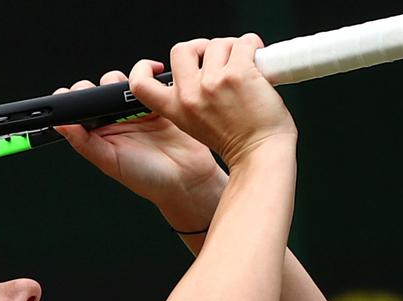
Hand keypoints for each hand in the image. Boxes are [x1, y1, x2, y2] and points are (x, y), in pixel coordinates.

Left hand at [53, 68, 224, 214]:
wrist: (187, 179)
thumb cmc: (147, 178)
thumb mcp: (110, 162)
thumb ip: (84, 143)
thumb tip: (59, 125)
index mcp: (99, 133)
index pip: (79, 108)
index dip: (74, 99)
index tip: (73, 96)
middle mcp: (115, 119)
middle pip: (100, 88)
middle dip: (102, 88)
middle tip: (110, 101)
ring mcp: (136, 109)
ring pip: (124, 81)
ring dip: (127, 81)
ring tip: (136, 101)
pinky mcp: (158, 102)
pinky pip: (150, 80)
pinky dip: (150, 75)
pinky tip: (153, 84)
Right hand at [129, 35, 296, 169]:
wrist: (261, 156)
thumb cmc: (240, 144)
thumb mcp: (197, 127)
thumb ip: (190, 101)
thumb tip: (199, 71)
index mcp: (176, 109)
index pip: (141, 84)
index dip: (145, 68)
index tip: (162, 66)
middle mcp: (190, 94)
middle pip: (182, 50)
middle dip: (202, 48)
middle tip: (219, 59)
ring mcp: (213, 82)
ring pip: (218, 44)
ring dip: (234, 49)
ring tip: (246, 67)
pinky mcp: (238, 73)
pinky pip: (244, 42)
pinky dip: (254, 46)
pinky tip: (259, 63)